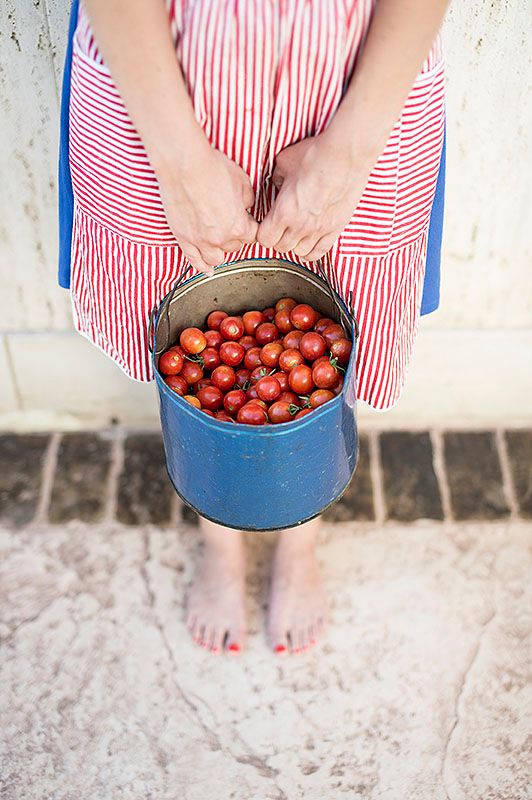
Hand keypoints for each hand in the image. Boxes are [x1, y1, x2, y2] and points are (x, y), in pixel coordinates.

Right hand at [157, 143, 257, 274]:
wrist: (184, 165)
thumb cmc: (213, 169)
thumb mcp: (242, 182)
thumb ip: (248, 200)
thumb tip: (246, 208)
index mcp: (239, 226)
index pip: (252, 237)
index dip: (250, 227)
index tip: (246, 221)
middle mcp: (221, 238)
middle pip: (234, 247)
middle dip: (235, 238)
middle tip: (229, 225)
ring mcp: (200, 241)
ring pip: (216, 259)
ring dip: (220, 253)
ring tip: (219, 245)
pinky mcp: (184, 239)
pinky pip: (193, 260)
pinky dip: (201, 267)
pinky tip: (206, 270)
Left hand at [257, 134, 372, 261]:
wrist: (345, 155)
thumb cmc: (316, 156)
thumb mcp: (284, 162)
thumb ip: (277, 178)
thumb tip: (278, 183)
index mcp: (284, 212)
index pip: (264, 239)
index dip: (263, 232)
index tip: (266, 225)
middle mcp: (300, 225)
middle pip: (281, 248)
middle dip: (277, 239)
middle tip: (280, 228)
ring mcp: (319, 230)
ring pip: (299, 253)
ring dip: (295, 245)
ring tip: (296, 233)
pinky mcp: (335, 229)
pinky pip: (320, 252)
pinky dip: (312, 251)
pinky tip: (310, 240)